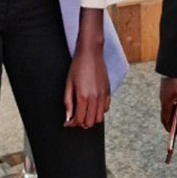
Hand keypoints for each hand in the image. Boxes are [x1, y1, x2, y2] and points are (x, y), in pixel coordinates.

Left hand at [64, 9, 109, 128]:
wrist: (91, 53)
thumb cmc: (77, 66)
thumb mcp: (68, 84)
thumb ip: (68, 102)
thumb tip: (68, 117)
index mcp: (83, 97)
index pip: (79, 120)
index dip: (72, 124)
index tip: (68, 123)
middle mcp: (95, 98)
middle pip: (90, 123)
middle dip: (81, 123)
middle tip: (75, 118)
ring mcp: (103, 95)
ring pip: (99, 118)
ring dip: (91, 118)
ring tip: (84, 112)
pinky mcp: (108, 91)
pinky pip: (106, 109)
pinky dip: (99, 111)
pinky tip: (93, 105)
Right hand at [160, 77, 176, 131]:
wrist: (174, 65)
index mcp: (165, 103)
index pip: (165, 120)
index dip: (170, 128)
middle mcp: (164, 99)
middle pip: (168, 114)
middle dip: (176, 120)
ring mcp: (165, 93)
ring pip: (171, 107)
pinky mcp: (168, 88)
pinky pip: (173, 100)